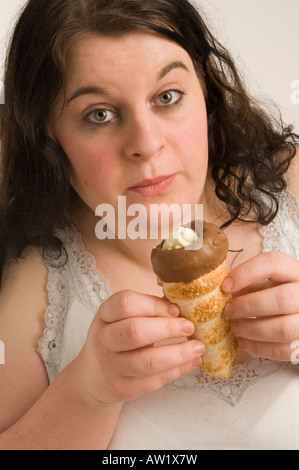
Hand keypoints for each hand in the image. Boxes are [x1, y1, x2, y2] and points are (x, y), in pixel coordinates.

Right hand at [75, 290, 203, 404]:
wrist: (94, 376)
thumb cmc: (117, 338)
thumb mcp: (121, 318)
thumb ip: (146, 310)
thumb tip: (182, 305)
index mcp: (104, 315)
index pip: (125, 303)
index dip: (153, 305)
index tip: (176, 310)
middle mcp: (103, 340)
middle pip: (134, 332)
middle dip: (168, 329)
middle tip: (190, 327)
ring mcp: (110, 366)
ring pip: (146, 362)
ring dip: (178, 354)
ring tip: (198, 347)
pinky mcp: (121, 388)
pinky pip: (153, 381)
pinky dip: (177, 371)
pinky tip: (191, 362)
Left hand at [222, 251, 298, 361]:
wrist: (295, 315)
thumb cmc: (275, 296)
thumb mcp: (265, 283)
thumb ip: (248, 284)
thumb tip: (223, 291)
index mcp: (294, 272)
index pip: (274, 263)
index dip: (247, 273)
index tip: (226, 285)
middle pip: (282, 298)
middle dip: (249, 306)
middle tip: (228, 311)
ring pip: (283, 328)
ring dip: (252, 329)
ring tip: (234, 328)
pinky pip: (283, 350)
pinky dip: (258, 348)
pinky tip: (243, 342)